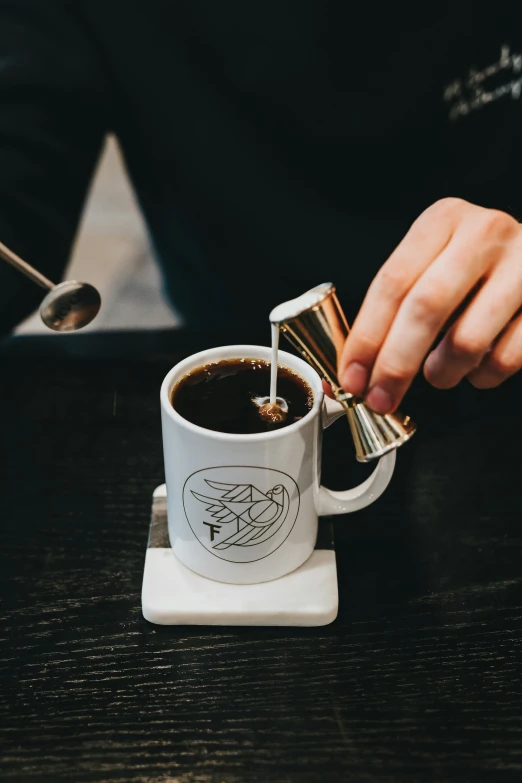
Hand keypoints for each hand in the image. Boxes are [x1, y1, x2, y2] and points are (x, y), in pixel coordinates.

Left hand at [339, 198, 521, 412]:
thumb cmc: (474, 269)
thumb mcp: (433, 265)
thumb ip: (397, 305)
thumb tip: (357, 368)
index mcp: (443, 220)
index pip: (392, 282)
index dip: (366, 337)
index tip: (352, 376)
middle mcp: (484, 234)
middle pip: (425, 308)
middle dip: (395, 364)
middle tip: (381, 398)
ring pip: (467, 340)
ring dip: (442, 373)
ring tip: (438, 373)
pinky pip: (505, 358)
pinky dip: (482, 376)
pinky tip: (477, 365)